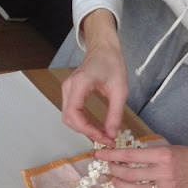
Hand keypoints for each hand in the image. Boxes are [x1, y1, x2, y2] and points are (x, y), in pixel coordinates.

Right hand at [61, 9, 127, 145]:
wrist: (104, 48)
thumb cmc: (112, 64)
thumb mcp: (120, 90)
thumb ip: (115, 114)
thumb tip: (111, 134)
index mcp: (80, 84)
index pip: (75, 114)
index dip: (88, 130)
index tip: (104, 138)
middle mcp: (69, 87)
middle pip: (69, 119)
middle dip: (87, 132)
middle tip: (106, 139)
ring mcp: (67, 89)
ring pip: (69, 117)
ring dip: (84, 129)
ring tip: (103, 134)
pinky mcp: (70, 92)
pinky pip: (72, 112)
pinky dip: (82, 123)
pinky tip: (97, 127)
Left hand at [95, 126, 187, 187]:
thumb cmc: (182, 154)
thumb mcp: (163, 147)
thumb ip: (145, 153)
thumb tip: (121, 156)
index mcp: (161, 154)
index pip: (130, 155)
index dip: (112, 155)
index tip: (99, 154)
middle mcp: (163, 171)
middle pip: (130, 173)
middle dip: (114, 170)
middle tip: (109, 167)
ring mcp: (166, 186)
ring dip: (121, 186)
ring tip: (115, 181)